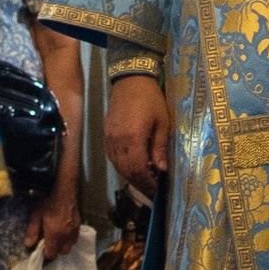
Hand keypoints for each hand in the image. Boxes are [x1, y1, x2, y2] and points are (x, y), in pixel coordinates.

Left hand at [30, 176, 81, 257]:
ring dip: (62, 246)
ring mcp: (73, 233)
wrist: (64, 192)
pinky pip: (74, 240)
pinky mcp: (78, 227)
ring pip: (68, 248)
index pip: (51, 254)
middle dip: (54, 250)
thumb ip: (32, 231)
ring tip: (56, 238)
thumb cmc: (48, 203)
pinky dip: (69, 240)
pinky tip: (64, 232)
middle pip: (60, 253)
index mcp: (54, 235)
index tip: (41, 248)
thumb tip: (28, 245)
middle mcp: (65, 237)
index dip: (45, 253)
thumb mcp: (36, 215)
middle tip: (48, 242)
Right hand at [106, 71, 171, 191]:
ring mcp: (109, 138)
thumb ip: (160, 147)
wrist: (131, 79)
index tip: (157, 189)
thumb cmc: (151, 99)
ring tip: (143, 181)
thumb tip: (162, 169)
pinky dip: (121, 166)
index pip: (138, 169)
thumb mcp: (162, 123)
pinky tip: (131, 167)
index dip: (147, 182)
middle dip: (139, 183)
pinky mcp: (106, 134)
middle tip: (151, 190)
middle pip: (126, 171)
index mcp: (133, 139)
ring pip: (117, 166)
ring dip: (130, 176)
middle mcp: (118, 141)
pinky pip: (111, 157)